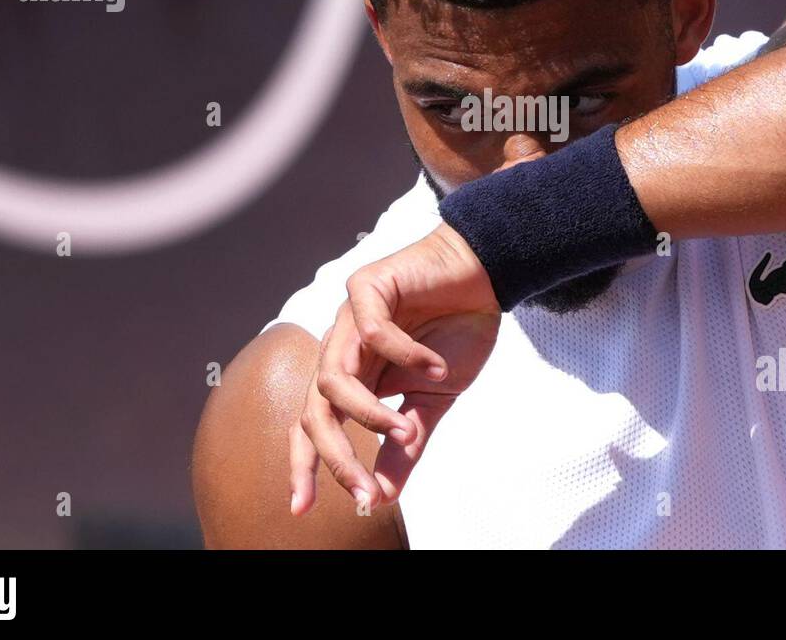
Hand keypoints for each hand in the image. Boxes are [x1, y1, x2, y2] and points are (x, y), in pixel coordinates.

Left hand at [289, 222, 500, 514]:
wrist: (483, 275)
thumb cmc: (455, 334)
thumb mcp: (433, 401)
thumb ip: (407, 443)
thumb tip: (384, 496)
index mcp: (352, 377)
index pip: (314, 425)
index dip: (305, 465)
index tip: (302, 509)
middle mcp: (341, 349)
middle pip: (315, 410)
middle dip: (336, 456)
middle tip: (363, 492)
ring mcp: (348, 317)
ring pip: (332, 376)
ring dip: (369, 412)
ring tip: (404, 429)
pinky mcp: (368, 286)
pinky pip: (372, 329)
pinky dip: (405, 355)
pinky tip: (435, 366)